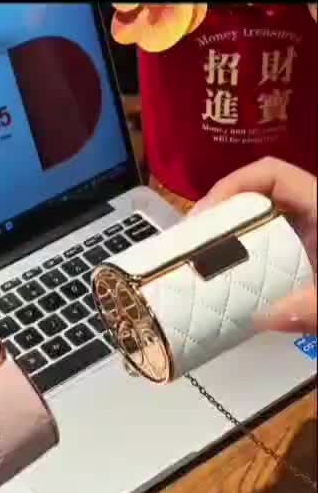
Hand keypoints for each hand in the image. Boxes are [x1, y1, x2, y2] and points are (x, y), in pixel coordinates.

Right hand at [190, 158, 316, 333]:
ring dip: (227, 242)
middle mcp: (312, 220)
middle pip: (256, 200)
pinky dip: (243, 267)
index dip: (233, 185)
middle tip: (188, 245)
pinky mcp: (306, 268)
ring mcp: (308, 244)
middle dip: (219, 217)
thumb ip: (315, 306)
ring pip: (258, 230)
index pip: (271, 174)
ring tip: (196, 265)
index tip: (204, 217)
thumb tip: (267, 317)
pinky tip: (225, 289)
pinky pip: (267, 258)